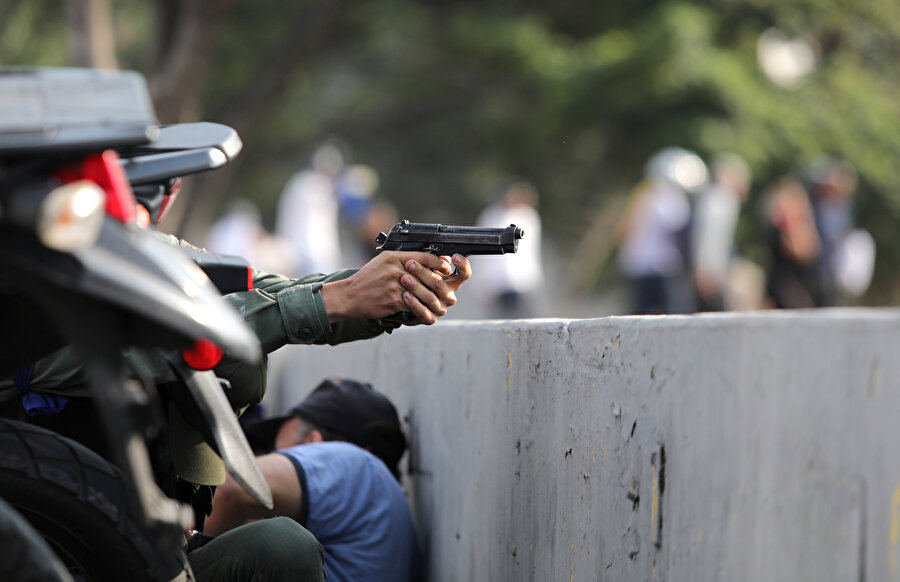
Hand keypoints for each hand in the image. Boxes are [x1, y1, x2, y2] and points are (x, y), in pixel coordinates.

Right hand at [320, 252, 471, 324]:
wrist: (348, 296)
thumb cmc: (366, 279)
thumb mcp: (384, 261)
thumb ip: (404, 259)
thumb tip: (428, 260)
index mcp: (394, 256)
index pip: (425, 257)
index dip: (440, 263)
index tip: (446, 268)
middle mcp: (396, 269)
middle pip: (428, 275)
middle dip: (440, 284)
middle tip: (446, 288)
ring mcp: (395, 285)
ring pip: (423, 292)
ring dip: (433, 299)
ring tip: (437, 301)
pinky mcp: (393, 301)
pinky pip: (414, 305)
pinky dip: (420, 309)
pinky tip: (423, 310)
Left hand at [399, 253, 470, 325]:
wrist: (403, 303)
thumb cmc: (416, 282)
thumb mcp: (424, 269)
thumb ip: (433, 261)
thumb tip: (444, 257)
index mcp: (451, 283)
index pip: (464, 274)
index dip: (463, 265)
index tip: (455, 257)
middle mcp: (448, 296)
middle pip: (440, 284)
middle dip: (423, 272)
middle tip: (410, 264)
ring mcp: (440, 308)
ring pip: (430, 298)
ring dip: (416, 287)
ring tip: (404, 278)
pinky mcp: (430, 319)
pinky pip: (423, 312)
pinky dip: (414, 303)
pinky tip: (406, 295)